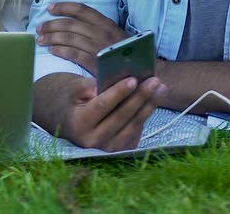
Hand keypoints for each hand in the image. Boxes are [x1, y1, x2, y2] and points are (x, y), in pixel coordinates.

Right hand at [33, 75, 166, 151]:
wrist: (70, 124)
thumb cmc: (73, 102)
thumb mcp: (72, 90)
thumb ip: (84, 86)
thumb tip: (100, 86)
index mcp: (79, 124)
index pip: (101, 106)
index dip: (118, 93)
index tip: (133, 79)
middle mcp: (93, 141)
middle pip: (122, 116)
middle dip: (140, 96)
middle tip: (154, 80)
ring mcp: (108, 149)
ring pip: (133, 125)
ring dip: (149, 105)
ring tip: (160, 87)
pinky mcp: (120, 151)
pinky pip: (137, 131)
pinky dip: (146, 115)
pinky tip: (154, 100)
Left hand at [36, 2, 127, 74]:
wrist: (140, 73)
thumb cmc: (127, 54)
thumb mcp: (116, 35)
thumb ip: (99, 28)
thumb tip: (75, 21)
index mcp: (107, 23)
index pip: (82, 9)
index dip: (64, 7)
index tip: (51, 8)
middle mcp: (102, 33)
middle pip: (70, 24)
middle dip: (51, 24)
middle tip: (40, 28)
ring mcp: (98, 48)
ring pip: (68, 38)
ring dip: (51, 37)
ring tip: (41, 39)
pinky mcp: (95, 63)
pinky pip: (72, 54)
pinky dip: (60, 50)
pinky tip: (52, 51)